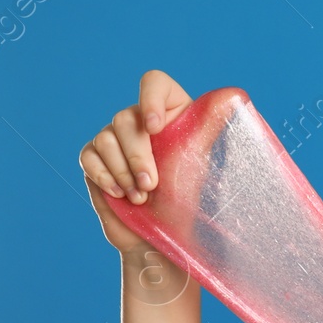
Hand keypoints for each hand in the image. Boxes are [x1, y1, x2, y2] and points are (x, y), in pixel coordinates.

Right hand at [81, 69, 191, 253]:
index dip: (151, 99)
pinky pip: (89, 156)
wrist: (159, 239)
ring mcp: (113, 139)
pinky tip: (120, 195)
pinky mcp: (94, 159)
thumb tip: (233, 97)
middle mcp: (138, 122)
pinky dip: (105, 177)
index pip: (154, 83)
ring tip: (141, 197)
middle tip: (152, 185)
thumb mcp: (197, 163)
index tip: (156, 127)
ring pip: (106, 138)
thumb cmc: (184, 202)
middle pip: (126, 118)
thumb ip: (207, 128)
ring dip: (124, 172)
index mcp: (169, 114)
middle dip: (138, 155)